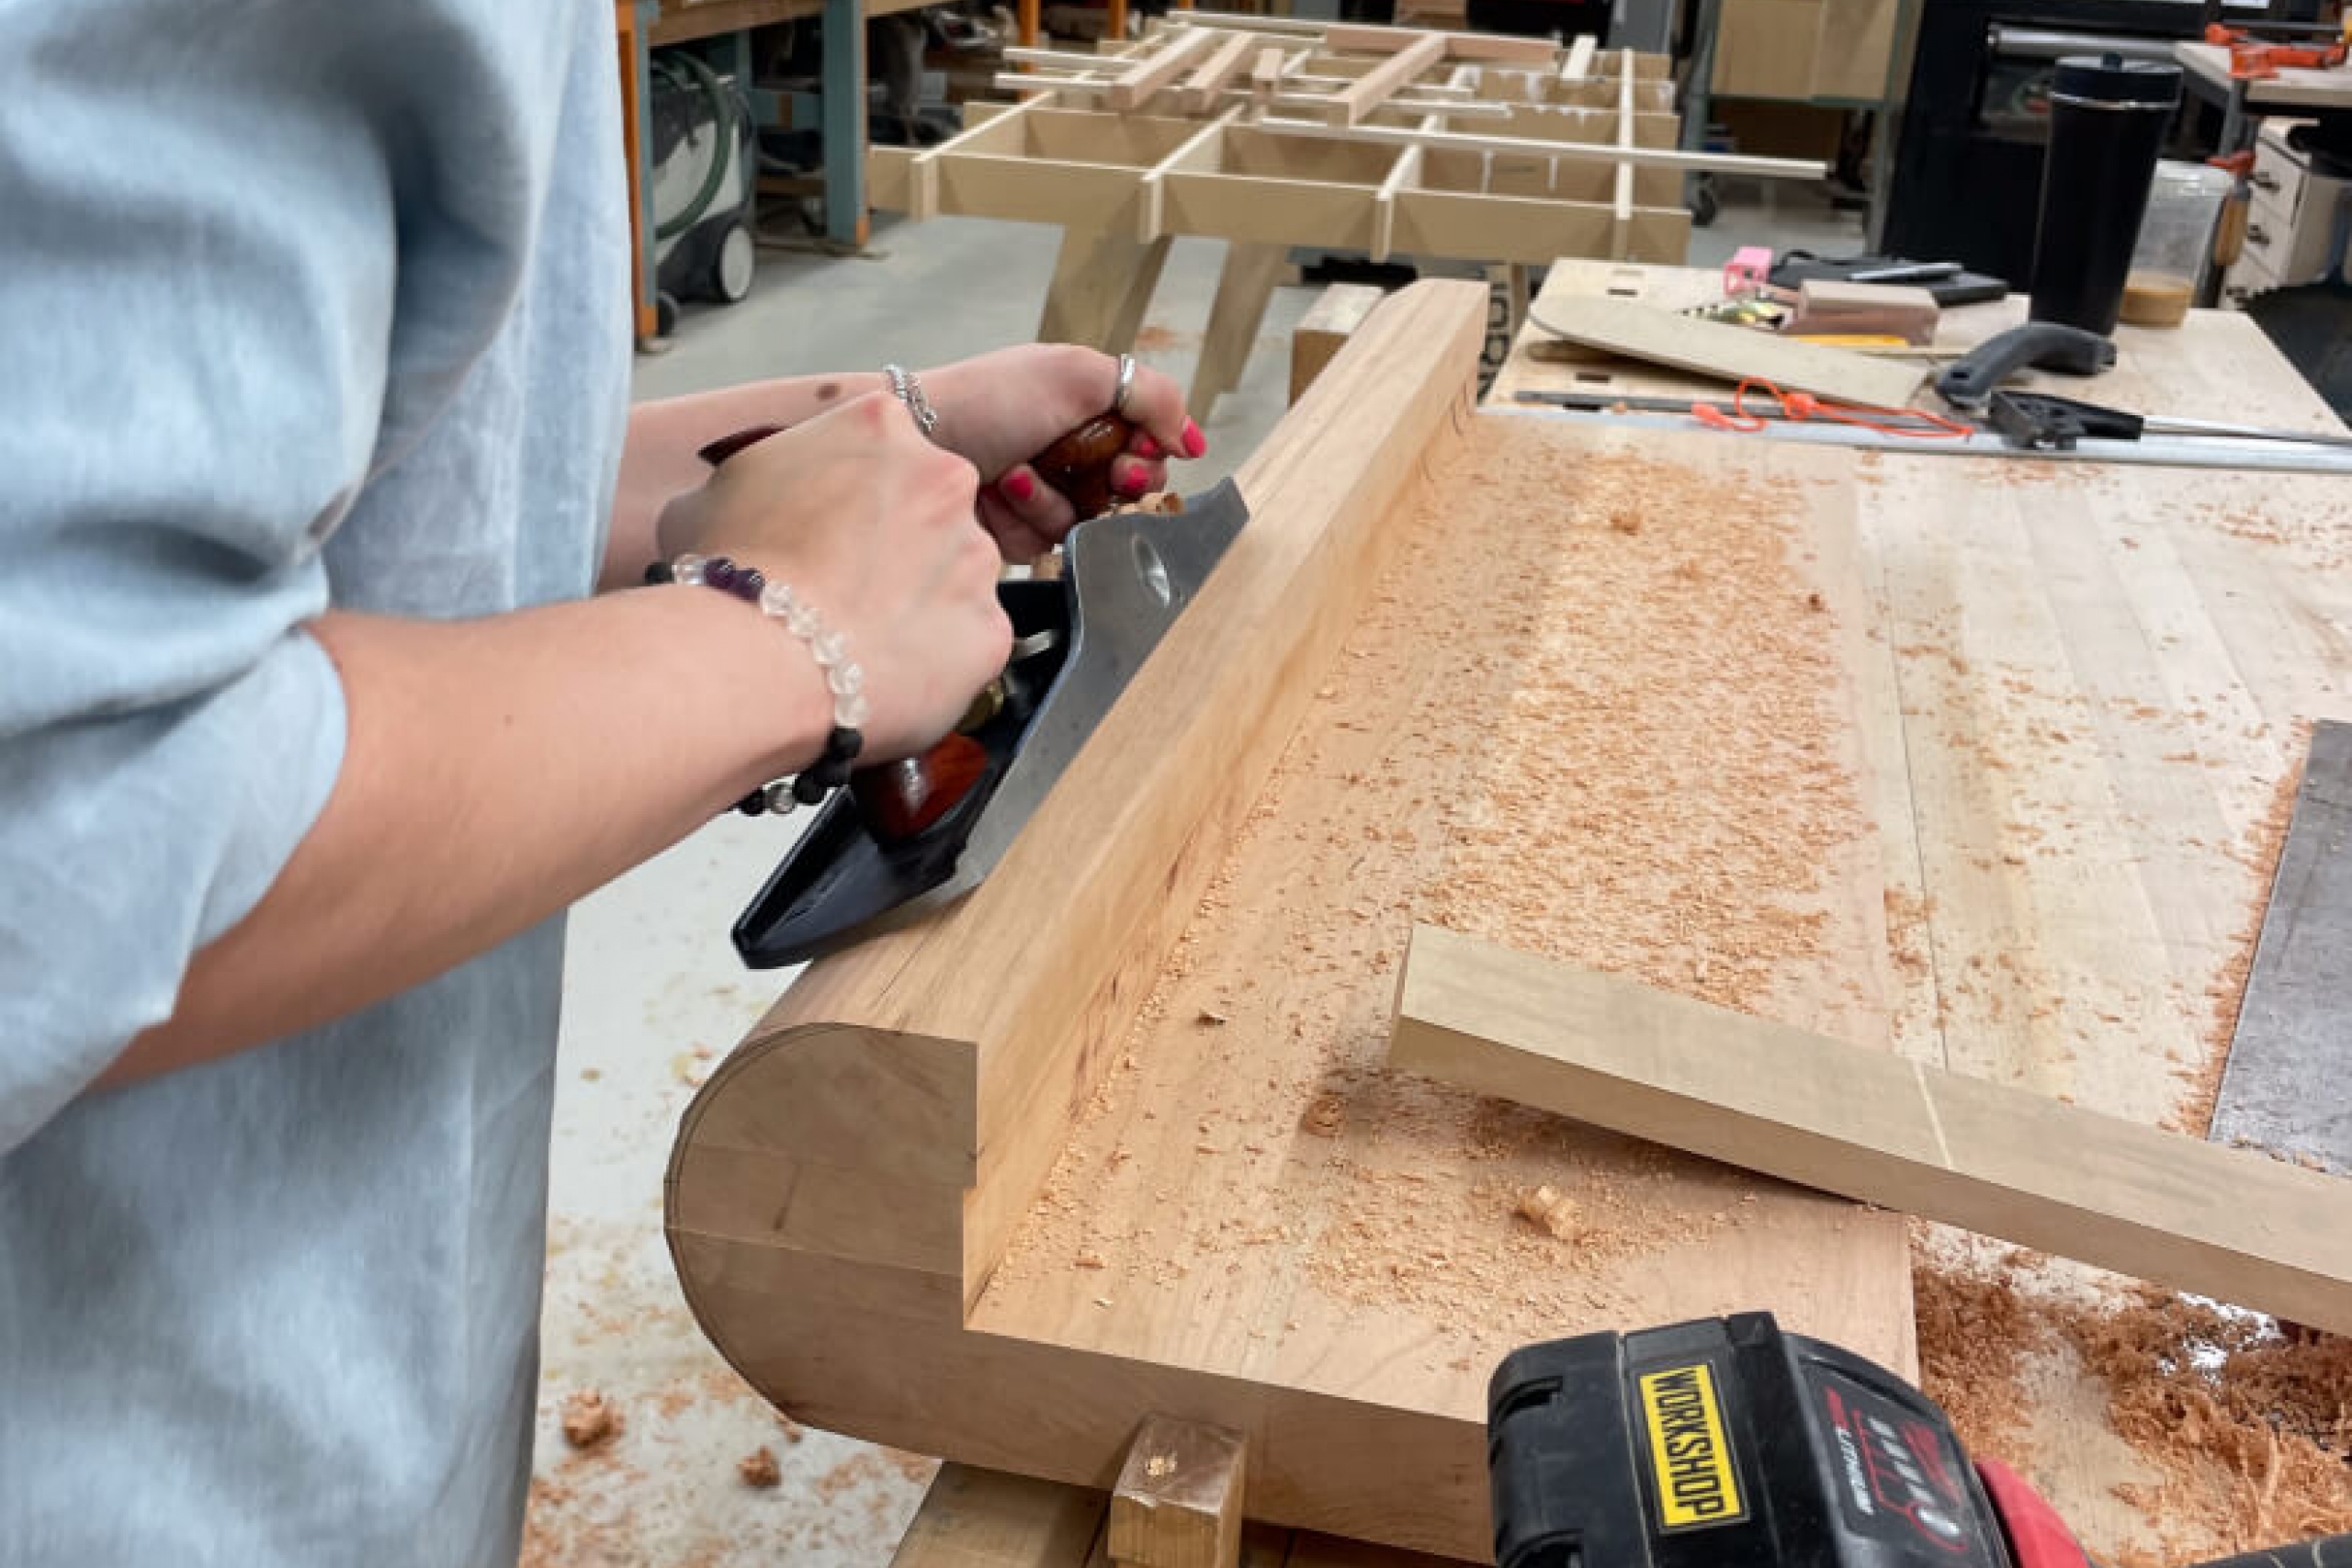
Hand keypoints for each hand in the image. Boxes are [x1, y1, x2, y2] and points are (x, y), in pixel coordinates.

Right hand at [654, 394, 1008, 761]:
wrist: (757, 660)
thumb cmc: (728, 573)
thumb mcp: (711, 494)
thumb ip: (761, 483)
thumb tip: (756, 506)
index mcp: (880, 425)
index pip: (883, 447)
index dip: (852, 493)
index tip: (829, 529)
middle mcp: (946, 476)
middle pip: (931, 507)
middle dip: (896, 544)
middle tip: (843, 588)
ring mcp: (978, 555)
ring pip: (955, 576)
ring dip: (918, 601)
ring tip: (858, 637)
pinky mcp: (992, 629)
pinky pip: (968, 641)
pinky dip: (934, 659)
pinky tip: (885, 671)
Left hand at [921, 345, 1207, 558]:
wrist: (917, 434)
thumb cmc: (990, 396)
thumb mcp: (1076, 374)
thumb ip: (1150, 396)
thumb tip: (1192, 440)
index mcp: (1090, 411)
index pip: (1150, 449)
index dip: (1149, 458)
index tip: (1135, 454)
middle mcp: (1071, 454)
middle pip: (1128, 493)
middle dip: (1112, 483)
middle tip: (1101, 473)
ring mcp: (1043, 495)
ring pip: (1087, 523)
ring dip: (1053, 497)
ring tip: (1014, 472)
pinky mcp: (1014, 533)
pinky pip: (1046, 545)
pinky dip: (1023, 518)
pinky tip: (995, 493)